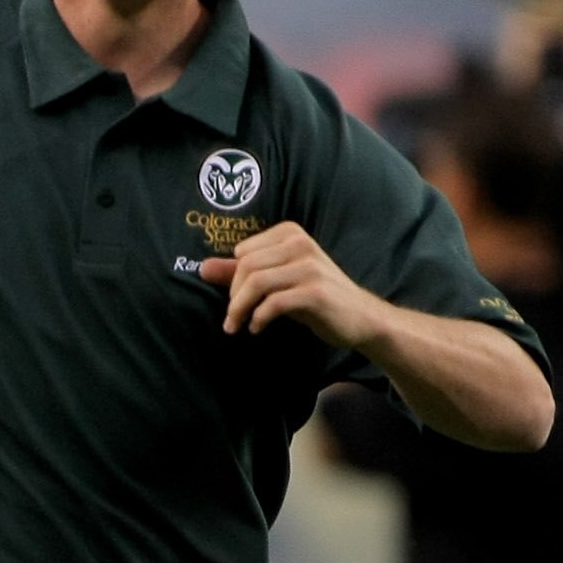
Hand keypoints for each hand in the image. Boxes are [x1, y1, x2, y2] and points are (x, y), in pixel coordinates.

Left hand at [200, 223, 388, 346]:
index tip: (236, 298)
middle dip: (233, 296)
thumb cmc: (313, 296)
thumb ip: (240, 272)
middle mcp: (301, 244)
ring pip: (256, 282)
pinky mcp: (316, 292)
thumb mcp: (276, 280)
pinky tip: (257, 328)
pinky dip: (258, 318)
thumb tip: (202, 268)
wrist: (360, 317)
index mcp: (291, 234)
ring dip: (239, 310)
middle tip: (233, 318)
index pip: (243, 252)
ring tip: (237, 326)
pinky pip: (273, 302)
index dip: (232, 278)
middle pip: (246, 267)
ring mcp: (311, 267)